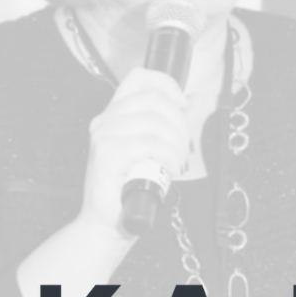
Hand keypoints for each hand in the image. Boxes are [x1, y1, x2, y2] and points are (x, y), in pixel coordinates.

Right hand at [79, 68, 189, 235]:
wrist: (110, 219)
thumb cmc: (131, 185)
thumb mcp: (151, 147)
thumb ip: (165, 124)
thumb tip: (192, 103)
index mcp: (115, 112)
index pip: (139, 77)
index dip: (167, 84)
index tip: (183, 105)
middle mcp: (105, 119)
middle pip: (154, 100)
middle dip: (180, 124)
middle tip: (185, 149)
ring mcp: (103, 135)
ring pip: (155, 123)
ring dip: (177, 144)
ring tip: (178, 163)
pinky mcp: (106, 154)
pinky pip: (150, 144)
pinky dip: (169, 156)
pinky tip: (170, 170)